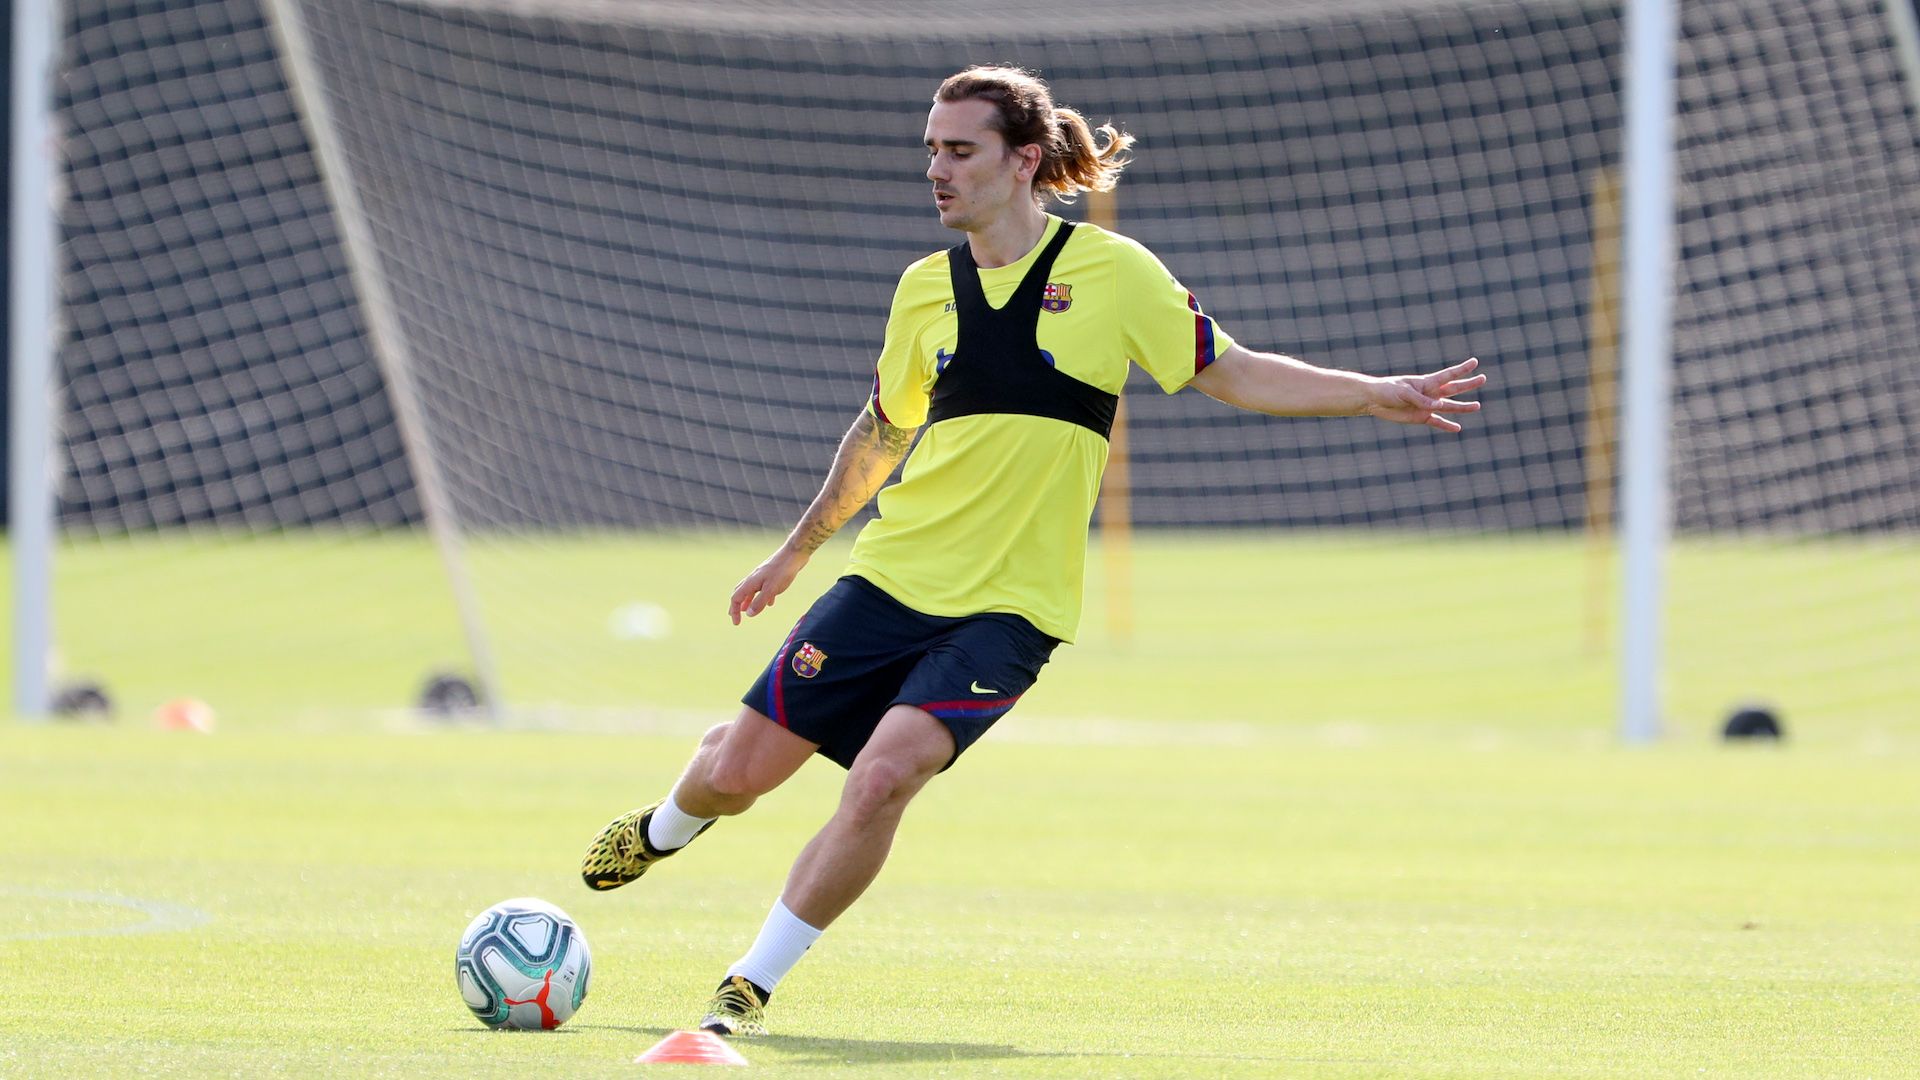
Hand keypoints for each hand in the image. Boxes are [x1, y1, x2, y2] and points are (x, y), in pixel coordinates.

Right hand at [729, 546, 810, 624]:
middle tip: (735, 616)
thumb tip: (749, 614)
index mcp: (750, 582)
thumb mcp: (771, 589)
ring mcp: (762, 576)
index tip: (737, 623)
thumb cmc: (782, 570)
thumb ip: (759, 602)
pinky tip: (770, 603)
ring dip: (748, 602)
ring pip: (751, 591)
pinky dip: (762, 597)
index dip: (734, 611)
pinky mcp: (772, 575)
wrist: (794, 554)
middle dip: (737, 606)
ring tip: (748, 611)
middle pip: (740, 593)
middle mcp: (753, 578)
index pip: (736, 598)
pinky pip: (763, 588)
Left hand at [1366, 357, 1485, 431]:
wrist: (1374, 401)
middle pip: (1454, 388)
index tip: (1475, 362)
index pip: (1448, 374)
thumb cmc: (1387, 390)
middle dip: (1468, 384)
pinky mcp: (1421, 418)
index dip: (1462, 369)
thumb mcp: (1404, 392)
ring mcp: (1427, 406)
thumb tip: (1438, 406)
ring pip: (1449, 406)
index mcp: (1427, 382)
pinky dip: (1446, 426)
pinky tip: (1457, 428)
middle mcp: (1430, 393)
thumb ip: (1421, 399)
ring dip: (1463, 407)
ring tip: (1477, 406)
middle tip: (1483, 378)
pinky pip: (1437, 422)